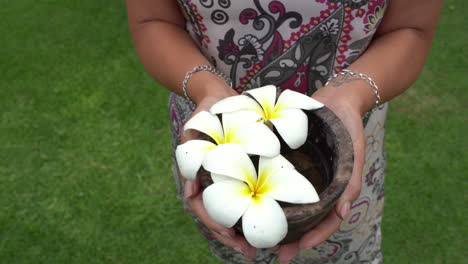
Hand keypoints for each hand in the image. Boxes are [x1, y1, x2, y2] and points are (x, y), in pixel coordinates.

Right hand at [180, 85, 256, 258]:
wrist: (219, 97)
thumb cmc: (206, 112)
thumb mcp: (194, 130)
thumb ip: (191, 154)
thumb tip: (191, 189)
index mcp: (196, 175)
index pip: (201, 207)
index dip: (214, 221)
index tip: (230, 232)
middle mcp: (209, 182)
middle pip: (217, 216)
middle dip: (231, 236)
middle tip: (250, 252)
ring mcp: (225, 180)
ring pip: (232, 212)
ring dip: (244, 231)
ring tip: (261, 247)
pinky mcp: (240, 174)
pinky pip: (245, 198)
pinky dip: (254, 213)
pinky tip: (268, 222)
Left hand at [277, 85, 365, 262]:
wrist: (337, 98)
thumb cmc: (350, 127)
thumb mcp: (354, 154)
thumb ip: (350, 182)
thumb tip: (342, 214)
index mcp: (335, 190)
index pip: (326, 221)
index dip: (313, 237)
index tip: (297, 250)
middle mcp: (318, 186)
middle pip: (306, 218)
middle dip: (293, 237)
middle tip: (276, 252)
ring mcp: (304, 176)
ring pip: (292, 204)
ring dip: (280, 220)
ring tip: (262, 234)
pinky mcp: (291, 162)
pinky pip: (280, 182)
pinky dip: (271, 194)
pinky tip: (253, 200)